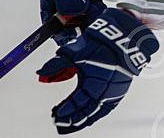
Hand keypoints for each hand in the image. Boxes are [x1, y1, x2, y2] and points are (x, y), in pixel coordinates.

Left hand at [37, 8, 158, 133]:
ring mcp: (113, 92)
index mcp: (93, 83)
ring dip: (83, 120)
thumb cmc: (100, 45)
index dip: (64, 110)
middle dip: (72, 120)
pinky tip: (89, 117)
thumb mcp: (73, 53)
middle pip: (86, 112)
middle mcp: (105, 91)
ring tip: (71, 125)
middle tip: (60, 125)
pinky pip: (106, 108)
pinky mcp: (119, 91)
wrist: (122, 38)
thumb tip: (41, 74)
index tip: (55, 114)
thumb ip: (56, 66)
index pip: (76, 103)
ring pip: (97, 113)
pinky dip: (96, 114)